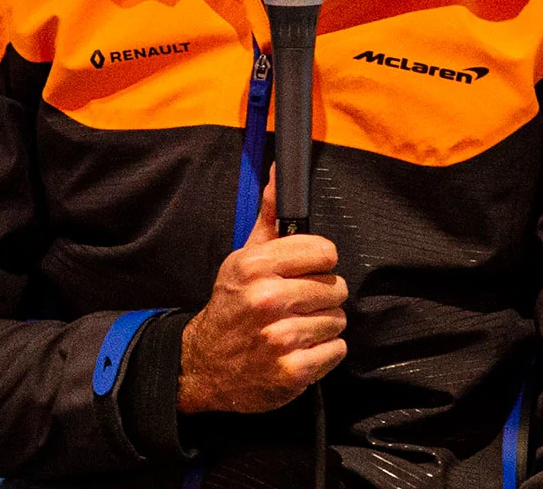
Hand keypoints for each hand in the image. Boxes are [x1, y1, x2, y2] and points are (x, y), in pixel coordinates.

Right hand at [177, 166, 347, 413]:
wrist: (204, 366)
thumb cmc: (232, 306)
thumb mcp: (244, 258)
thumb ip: (269, 216)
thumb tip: (279, 172)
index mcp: (255, 266)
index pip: (324, 252)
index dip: (320, 262)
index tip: (307, 271)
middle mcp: (266, 300)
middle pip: (335, 288)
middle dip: (322, 296)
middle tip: (299, 304)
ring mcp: (279, 338)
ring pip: (338, 320)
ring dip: (323, 325)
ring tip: (297, 327)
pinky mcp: (291, 371)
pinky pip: (336, 350)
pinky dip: (324, 352)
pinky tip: (300, 349)